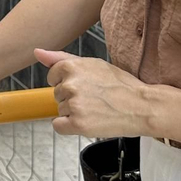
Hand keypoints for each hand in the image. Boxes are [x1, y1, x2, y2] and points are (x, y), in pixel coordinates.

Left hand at [34, 48, 153, 138]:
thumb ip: (61, 58)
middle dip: (72, 97)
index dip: (68, 82)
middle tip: (94, 98)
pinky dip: (70, 127)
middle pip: (57, 94)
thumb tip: (37, 53)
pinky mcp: (78, 124)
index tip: (85, 86)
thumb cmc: (121, 85)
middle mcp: (70, 84)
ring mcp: (74, 105)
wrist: (142, 106)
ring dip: (74, 112)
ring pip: (60, 110)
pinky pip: (59, 126)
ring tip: (96, 109)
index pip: (52, 77)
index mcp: (71, 66)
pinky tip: (87, 121)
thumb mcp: (93, 63)